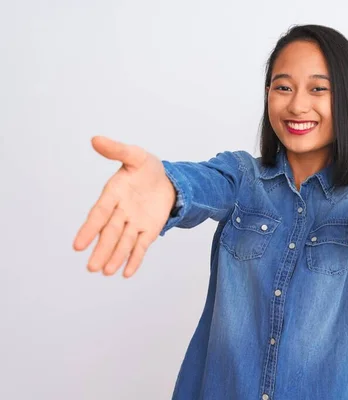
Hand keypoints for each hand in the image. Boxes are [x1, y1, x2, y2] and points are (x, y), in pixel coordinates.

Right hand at [73, 136, 175, 277]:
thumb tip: (95, 139)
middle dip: (101, 250)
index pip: (99, 214)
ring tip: (106, 272)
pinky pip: (140, 246)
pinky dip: (134, 259)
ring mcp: (134, 223)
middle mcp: (121, 212)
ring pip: (123, 242)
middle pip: (110, 233)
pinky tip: (126, 273)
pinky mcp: (148, 230)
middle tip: (92, 268)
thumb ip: (117, 150)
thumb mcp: (135, 155)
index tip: (78, 245)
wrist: (168, 179)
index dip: (89, 229)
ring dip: (115, 257)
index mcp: (114, 194)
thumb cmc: (146, 167)